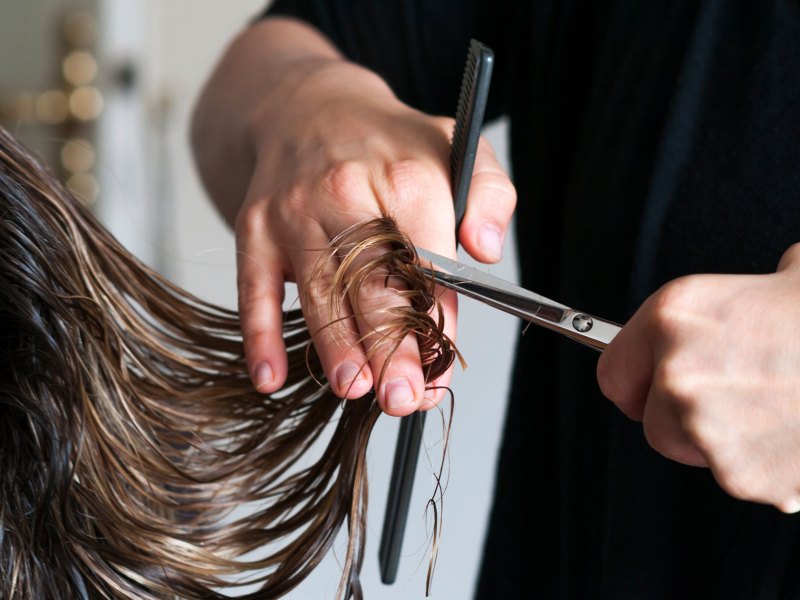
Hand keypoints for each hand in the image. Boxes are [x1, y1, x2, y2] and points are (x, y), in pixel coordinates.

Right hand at [232, 60, 515, 414]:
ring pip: (317, 290)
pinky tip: (271, 377)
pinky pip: (253, 287)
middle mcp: (345, 192)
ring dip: (334, 345)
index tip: (442, 365)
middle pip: (371, 281)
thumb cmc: (390, 144)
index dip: (436, 317)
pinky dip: (260, 335)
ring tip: (353, 389)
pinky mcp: (256, 228)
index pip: (427, 260)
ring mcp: (294, 212)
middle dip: (390, 346)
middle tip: (402, 397)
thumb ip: (490, 195)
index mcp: (405, 177)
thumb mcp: (458, 146)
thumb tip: (486, 251)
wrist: (309, 108)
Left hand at [597, 243, 799, 512]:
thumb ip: (731, 302)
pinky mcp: (741, 472)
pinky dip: (764, 466)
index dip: (636, 385)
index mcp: (673, 316)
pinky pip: (738, 476)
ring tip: (777, 412)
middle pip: (652, 422)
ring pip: (693, 451)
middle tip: (732, 403)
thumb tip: (734, 305)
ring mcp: (706, 425)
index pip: (614, 372)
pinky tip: (794, 436)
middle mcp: (676, 370)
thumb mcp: (780, 278)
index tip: (648, 392)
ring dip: (724, 442)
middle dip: (683, 421)